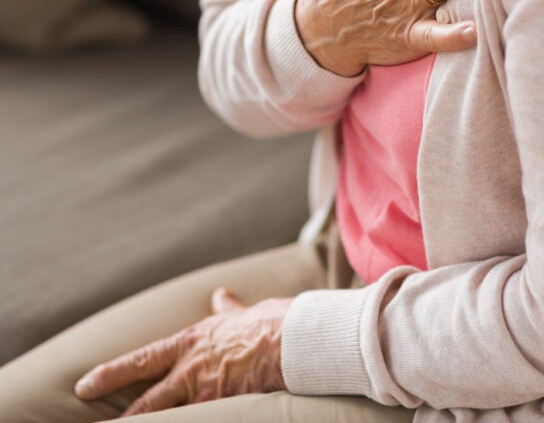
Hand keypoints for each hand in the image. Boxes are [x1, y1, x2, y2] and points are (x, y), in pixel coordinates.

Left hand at [74, 289, 292, 415]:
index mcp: (193, 342)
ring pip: (166, 418)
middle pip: (146, 401)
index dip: (112, 374)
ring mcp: (207, 394)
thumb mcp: (244, 313)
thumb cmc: (273, 322)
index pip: (142, 360)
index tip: (85, 385)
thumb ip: (229, 311)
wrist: (295, 339)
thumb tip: (221, 295)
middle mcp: (192, 369)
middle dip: (120, 419)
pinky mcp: (225, 410)